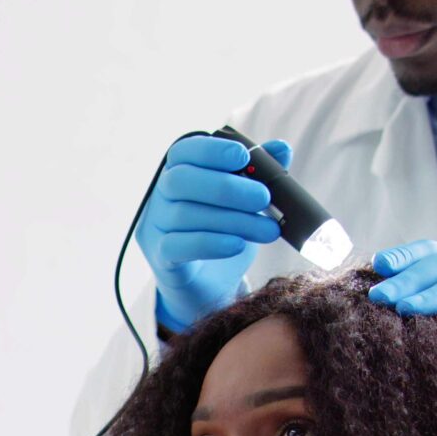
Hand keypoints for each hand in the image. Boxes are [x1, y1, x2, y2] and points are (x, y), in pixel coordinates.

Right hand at [140, 134, 294, 332]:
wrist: (212, 286)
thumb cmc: (226, 235)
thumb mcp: (247, 203)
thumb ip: (260, 173)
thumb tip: (281, 149)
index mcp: (179, 174)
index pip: (183, 152)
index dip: (211, 150)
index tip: (243, 156)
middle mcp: (160, 198)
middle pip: (180, 180)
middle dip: (226, 187)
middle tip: (264, 198)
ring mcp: (155, 228)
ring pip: (184, 215)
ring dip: (232, 220)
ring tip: (268, 230)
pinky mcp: (160, 258)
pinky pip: (177, 246)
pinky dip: (211, 243)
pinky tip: (237, 245)